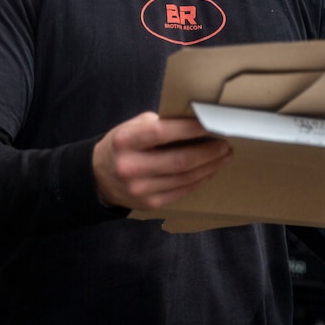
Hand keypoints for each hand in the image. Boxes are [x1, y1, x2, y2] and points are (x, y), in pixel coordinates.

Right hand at [92, 112, 231, 210]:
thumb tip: (196, 122)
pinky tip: (209, 170)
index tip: (210, 123)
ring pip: (184, 178)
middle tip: (225, 144)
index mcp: (125, 141)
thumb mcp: (133, 127)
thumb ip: (160, 124)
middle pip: (179, 160)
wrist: (99, 176)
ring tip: (223, 156)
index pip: (162, 133)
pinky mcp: (149, 203)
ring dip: (209, 167)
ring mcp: (140, 189)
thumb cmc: (123, 145)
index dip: (189, 129)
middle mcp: (131, 166)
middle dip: (208, 152)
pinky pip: (182, 191)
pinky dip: (199, 179)